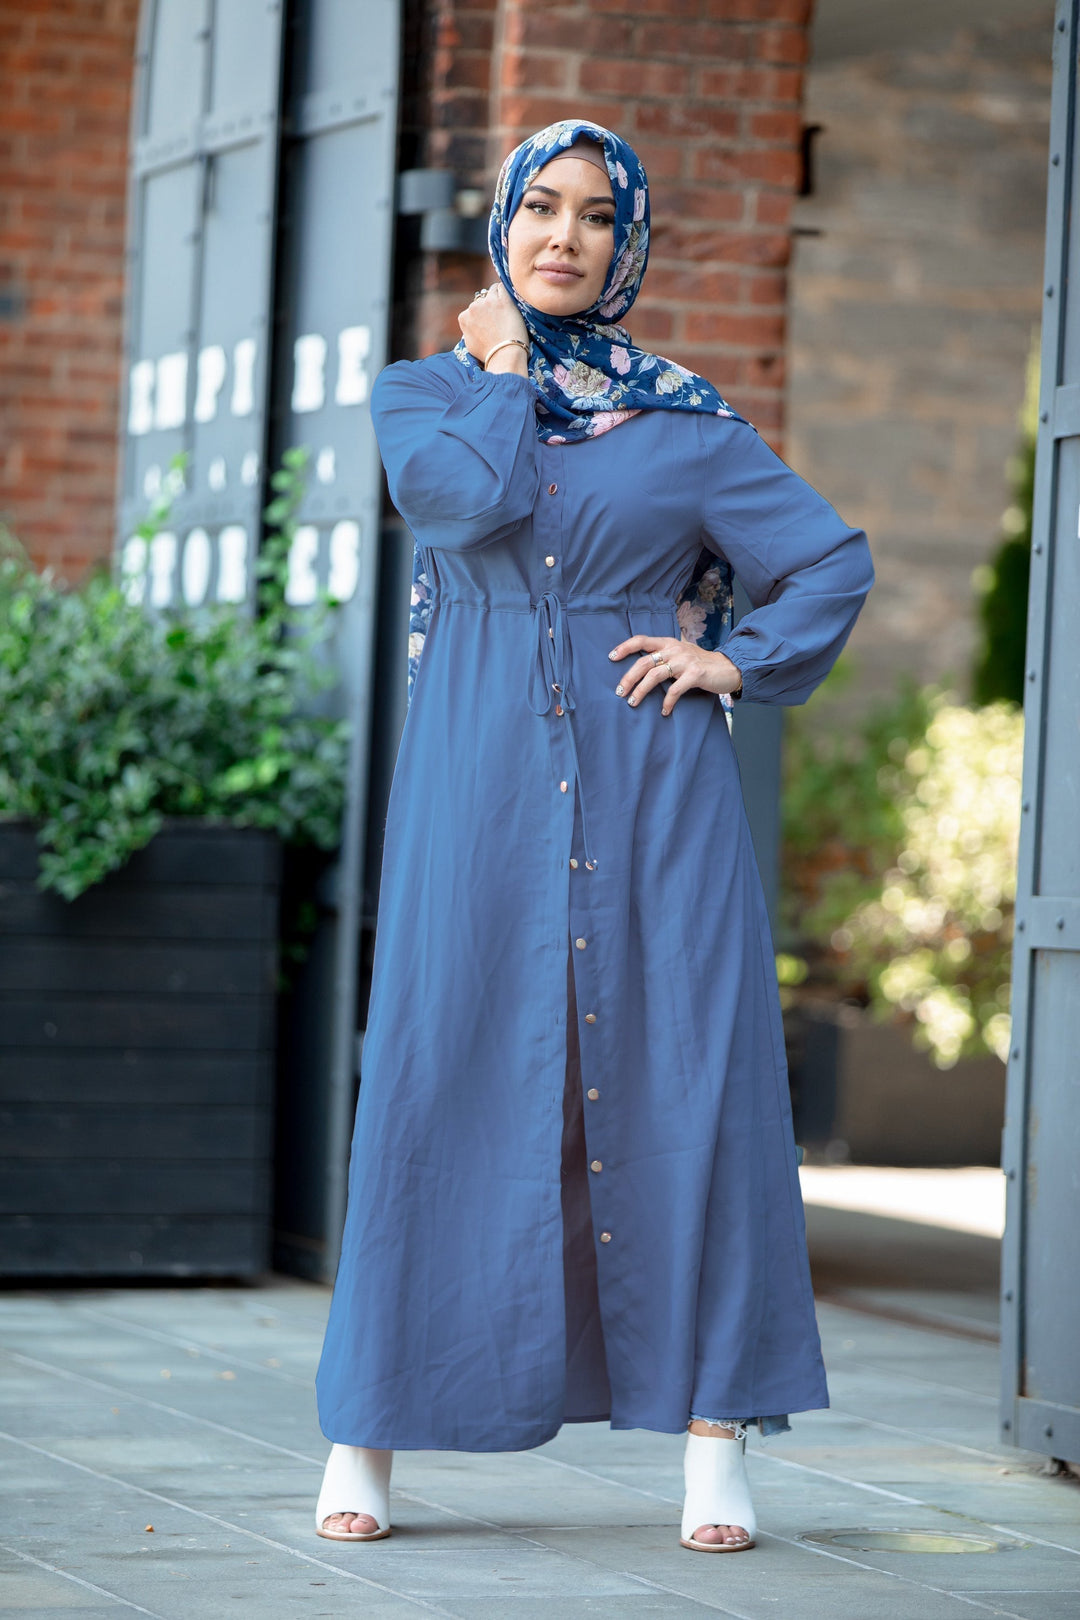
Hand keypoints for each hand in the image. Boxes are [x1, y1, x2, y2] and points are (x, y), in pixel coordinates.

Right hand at [457, 281, 528, 368]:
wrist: (504, 354)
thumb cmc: (488, 354)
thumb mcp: (470, 345)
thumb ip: (468, 332)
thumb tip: (471, 328)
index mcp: (464, 317)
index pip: (471, 310)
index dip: (481, 316)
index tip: (489, 322)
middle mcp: (473, 307)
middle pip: (481, 301)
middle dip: (488, 307)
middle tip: (499, 318)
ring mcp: (488, 302)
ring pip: (492, 291)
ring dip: (497, 297)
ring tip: (504, 308)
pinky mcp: (503, 300)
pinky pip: (502, 288)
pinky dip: (505, 292)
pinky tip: (509, 300)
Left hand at [608, 635, 742, 715]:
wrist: (729, 668)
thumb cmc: (701, 664)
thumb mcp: (681, 654)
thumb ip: (664, 656)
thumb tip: (640, 667)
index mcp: (668, 643)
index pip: (642, 640)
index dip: (625, 647)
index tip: (611, 657)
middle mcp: (675, 649)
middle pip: (644, 662)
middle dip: (628, 677)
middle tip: (619, 692)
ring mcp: (685, 661)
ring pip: (655, 675)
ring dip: (641, 691)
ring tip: (632, 702)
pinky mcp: (695, 674)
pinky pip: (675, 690)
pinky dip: (667, 702)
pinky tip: (664, 711)